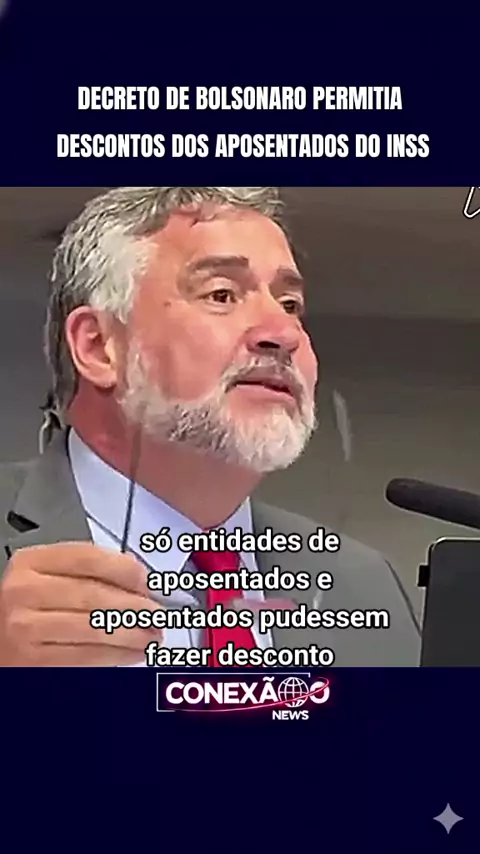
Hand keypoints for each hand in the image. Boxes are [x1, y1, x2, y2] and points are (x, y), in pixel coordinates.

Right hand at [0, 542, 162, 665]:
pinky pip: (85, 657)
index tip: (147, 581)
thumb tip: (138, 581)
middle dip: (134, 606)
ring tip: (152, 636)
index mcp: (31, 561)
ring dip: (132, 634)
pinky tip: (133, 653)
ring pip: (93, 628)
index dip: (124, 569)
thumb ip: (86, 571)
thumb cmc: (26, 606)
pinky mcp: (33, 661)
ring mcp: (26, 628)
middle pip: (93, 595)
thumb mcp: (47, 576)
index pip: (87, 558)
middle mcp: (24, 591)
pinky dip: (117, 655)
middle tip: (157, 614)